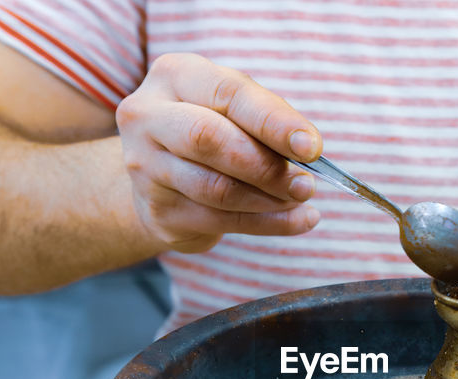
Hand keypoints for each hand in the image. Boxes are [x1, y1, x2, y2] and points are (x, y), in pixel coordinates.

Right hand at [116, 53, 321, 252]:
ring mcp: (145, 167)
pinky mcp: (157, 211)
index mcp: (174, 76)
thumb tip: (307, 150)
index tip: (311, 147)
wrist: (157, 174)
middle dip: (266, 166)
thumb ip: (265, 120)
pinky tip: (295, 220)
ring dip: (269, 200)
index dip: (273, 122)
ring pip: (216, 188)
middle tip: (306, 184)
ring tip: (300, 199)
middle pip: (210, 140)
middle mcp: (148, 117)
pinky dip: (266, 224)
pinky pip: (219, 220)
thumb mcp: (232, 108)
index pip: (228, 93)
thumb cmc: (208, 128)